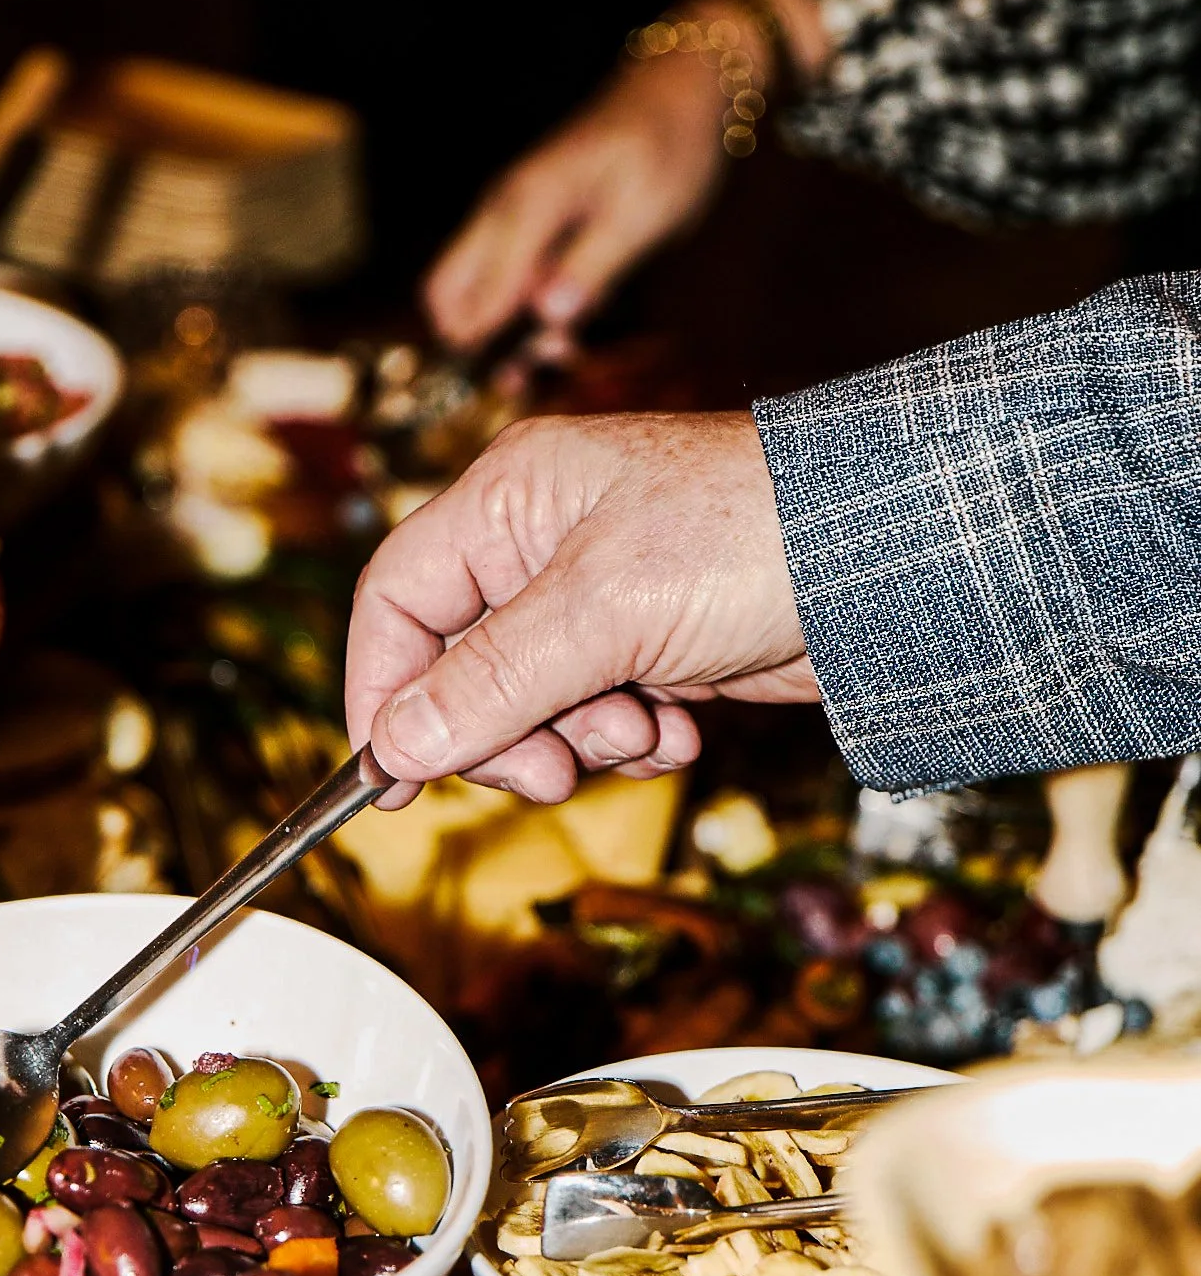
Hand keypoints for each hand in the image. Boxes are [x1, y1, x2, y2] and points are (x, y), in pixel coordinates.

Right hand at [345, 409, 815, 805]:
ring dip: (575, 743)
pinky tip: (681, 732)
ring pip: (530, 704)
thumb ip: (491, 681)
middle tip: (549, 774)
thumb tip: (397, 744)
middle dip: (501, 734)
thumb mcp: (603, 611)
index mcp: (510, 500)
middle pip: (460, 668)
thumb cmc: (754, 536)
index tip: (390, 773)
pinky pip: (597, 715)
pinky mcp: (653, 644)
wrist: (892, 562)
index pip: (398, 600)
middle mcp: (544, 544)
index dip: (384, 690)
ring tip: (640, 733)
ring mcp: (601, 596)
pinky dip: (630, 740)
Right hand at [424, 61, 726, 351]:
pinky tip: (572, 316)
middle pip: (445, 296)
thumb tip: (547, 317)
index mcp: (525, 206)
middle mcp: (502, 210)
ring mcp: (510, 214)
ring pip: (473, 290)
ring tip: (567, 346)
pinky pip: (503, 276)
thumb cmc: (667, 148)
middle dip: (478, 343)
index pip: (471, 298)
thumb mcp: (643, 214)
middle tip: (538, 363)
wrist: (677, 93)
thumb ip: (591, 266)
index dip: (486, 349)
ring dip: (505, 330)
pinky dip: (525, 307)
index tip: (522, 375)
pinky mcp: (527, 221)